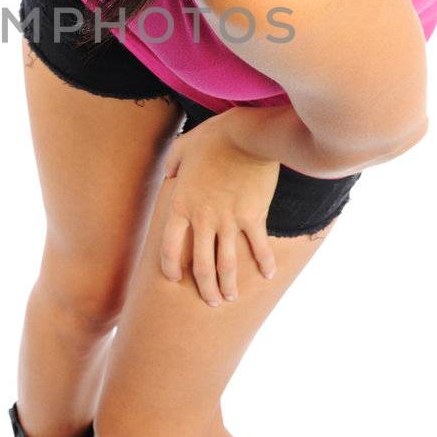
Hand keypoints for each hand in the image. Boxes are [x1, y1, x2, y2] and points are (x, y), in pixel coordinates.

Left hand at [159, 116, 280, 305]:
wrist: (247, 135)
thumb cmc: (214, 137)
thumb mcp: (182, 146)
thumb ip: (172, 163)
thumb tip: (170, 173)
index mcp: (181, 205)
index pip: (169, 247)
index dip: (170, 267)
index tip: (175, 278)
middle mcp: (203, 219)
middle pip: (201, 266)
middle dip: (205, 289)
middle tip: (210, 302)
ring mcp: (229, 221)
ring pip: (226, 265)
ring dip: (228, 286)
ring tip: (230, 298)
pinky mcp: (253, 216)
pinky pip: (258, 247)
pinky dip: (264, 263)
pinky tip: (268, 275)